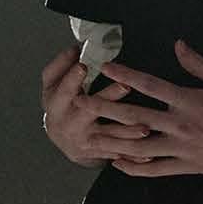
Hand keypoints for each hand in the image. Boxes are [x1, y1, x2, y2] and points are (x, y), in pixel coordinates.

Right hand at [39, 45, 156, 165]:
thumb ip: (61, 65)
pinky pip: (119, 154)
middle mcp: (71, 124)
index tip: (83, 66)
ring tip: (145, 128)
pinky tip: (150, 154)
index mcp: (57, 104)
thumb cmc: (60, 105)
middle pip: (89, 111)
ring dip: (127, 133)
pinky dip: (134, 156)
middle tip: (124, 85)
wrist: (62, 140)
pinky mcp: (99, 153)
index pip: (64, 90)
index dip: (72, 79)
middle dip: (107, 99)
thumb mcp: (52, 84)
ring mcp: (86, 141)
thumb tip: (75, 47)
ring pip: (109, 137)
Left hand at [98, 39, 202, 179]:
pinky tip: (118, 163)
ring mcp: (184, 149)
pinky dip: (135, 168)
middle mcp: (182, 125)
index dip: (125, 76)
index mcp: (191, 100)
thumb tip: (178, 45)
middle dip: (105, 109)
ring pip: (140, 147)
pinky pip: (156, 170)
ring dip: (112, 141)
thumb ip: (200, 65)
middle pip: (135, 117)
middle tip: (80, 103)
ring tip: (88, 137)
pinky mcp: (189, 167)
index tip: (104, 68)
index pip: (150, 86)